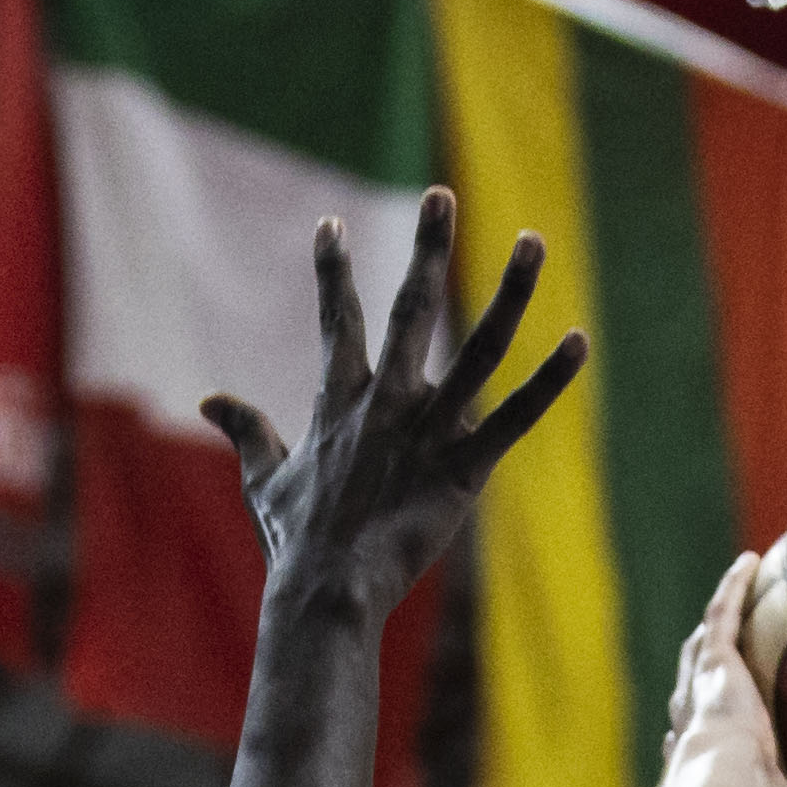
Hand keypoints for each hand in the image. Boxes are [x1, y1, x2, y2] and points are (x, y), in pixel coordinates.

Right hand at [209, 191, 584, 621]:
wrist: (326, 592)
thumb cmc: (295, 542)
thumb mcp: (263, 479)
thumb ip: (246, 431)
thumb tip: (208, 401)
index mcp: (340, 401)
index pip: (336, 320)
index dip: (331, 270)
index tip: (332, 224)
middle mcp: (388, 403)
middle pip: (412, 308)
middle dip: (427, 247)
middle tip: (440, 195)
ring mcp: (429, 432)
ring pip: (479, 350)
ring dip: (510, 293)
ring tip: (533, 241)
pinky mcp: (464, 470)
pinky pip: (516, 418)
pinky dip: (549, 382)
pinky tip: (578, 341)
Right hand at [682, 555, 786, 786]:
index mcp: (709, 773)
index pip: (698, 749)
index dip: (697, 735)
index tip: (705, 726)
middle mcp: (700, 729)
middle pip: (696, 692)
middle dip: (703, 669)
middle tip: (715, 651)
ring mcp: (707, 695)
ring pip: (706, 648)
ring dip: (718, 617)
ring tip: (737, 588)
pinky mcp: (717, 670)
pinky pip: (726, 615)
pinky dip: (735, 589)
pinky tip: (754, 561)